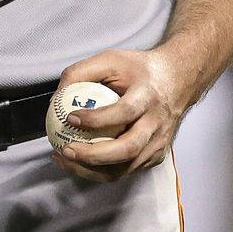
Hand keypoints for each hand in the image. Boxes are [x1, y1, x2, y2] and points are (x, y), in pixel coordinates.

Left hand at [50, 47, 191, 181]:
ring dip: (91, 170)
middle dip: (93, 155)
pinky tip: (79, 162)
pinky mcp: (156, 156)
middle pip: (128, 149)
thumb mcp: (110, 59)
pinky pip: (126, 171)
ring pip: (125, 168)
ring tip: (64, 159)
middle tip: (65, 150)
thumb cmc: (139, 70)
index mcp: (148, 96)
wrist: (177, 80)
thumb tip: (55, 98)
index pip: (124, 112)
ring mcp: (159, 144)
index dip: (97, 119)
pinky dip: (100, 172)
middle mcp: (157, 124)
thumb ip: (81, 73)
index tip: (71, 118)